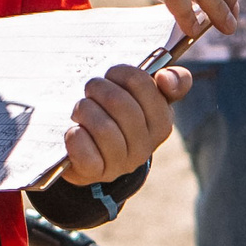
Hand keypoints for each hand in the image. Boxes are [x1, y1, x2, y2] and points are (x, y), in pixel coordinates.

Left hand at [60, 64, 189, 184]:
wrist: (93, 157)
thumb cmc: (119, 117)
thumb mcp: (144, 98)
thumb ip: (170, 80)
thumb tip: (165, 77)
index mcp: (161, 122)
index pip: (143, 84)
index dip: (123, 72)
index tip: (113, 74)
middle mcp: (146, 145)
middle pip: (118, 102)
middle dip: (98, 88)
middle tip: (90, 88)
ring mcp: (122, 162)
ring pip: (103, 127)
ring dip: (84, 110)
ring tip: (80, 109)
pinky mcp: (97, 173)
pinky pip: (86, 153)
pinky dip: (76, 137)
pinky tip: (75, 131)